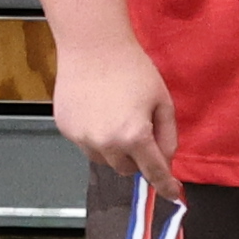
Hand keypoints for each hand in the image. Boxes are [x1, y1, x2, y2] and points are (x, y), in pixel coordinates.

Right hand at [52, 34, 178, 194]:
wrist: (92, 44)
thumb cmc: (132, 68)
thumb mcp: (162, 101)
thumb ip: (168, 136)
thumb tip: (164, 161)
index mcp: (134, 137)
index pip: (153, 172)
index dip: (165, 186)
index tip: (172, 193)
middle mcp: (106, 143)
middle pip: (126, 169)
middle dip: (136, 157)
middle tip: (138, 128)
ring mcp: (82, 137)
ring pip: (104, 159)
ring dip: (113, 149)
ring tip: (113, 116)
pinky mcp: (65, 128)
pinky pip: (85, 143)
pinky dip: (94, 135)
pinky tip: (96, 108)